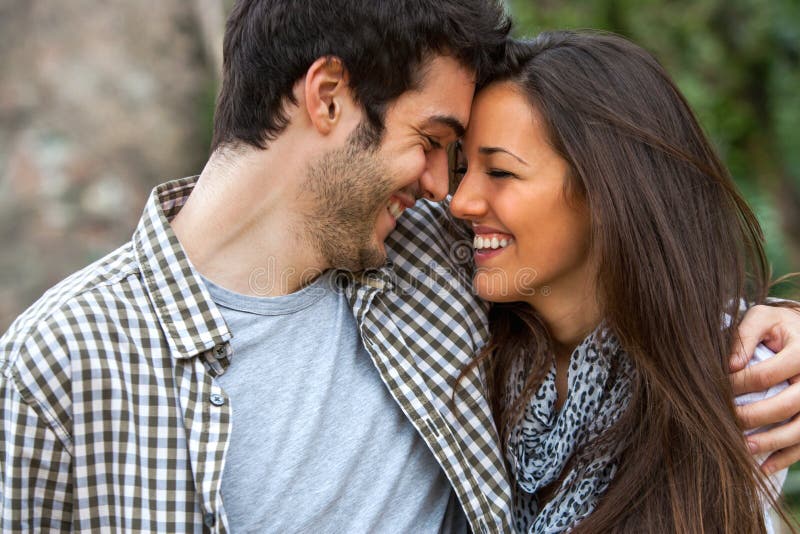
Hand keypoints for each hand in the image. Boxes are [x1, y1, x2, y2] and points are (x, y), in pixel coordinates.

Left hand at [730, 304, 799, 473]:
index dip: (739, 384)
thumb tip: (729, 365)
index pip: (768, 374)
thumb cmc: (777, 327)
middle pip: (788, 405)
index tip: (716, 390)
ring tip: (742, 449)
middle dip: (754, 415)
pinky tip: (762, 468)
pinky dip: (785, 458)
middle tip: (726, 422)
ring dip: (772, 442)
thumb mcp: (761, 318)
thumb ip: (743, 336)